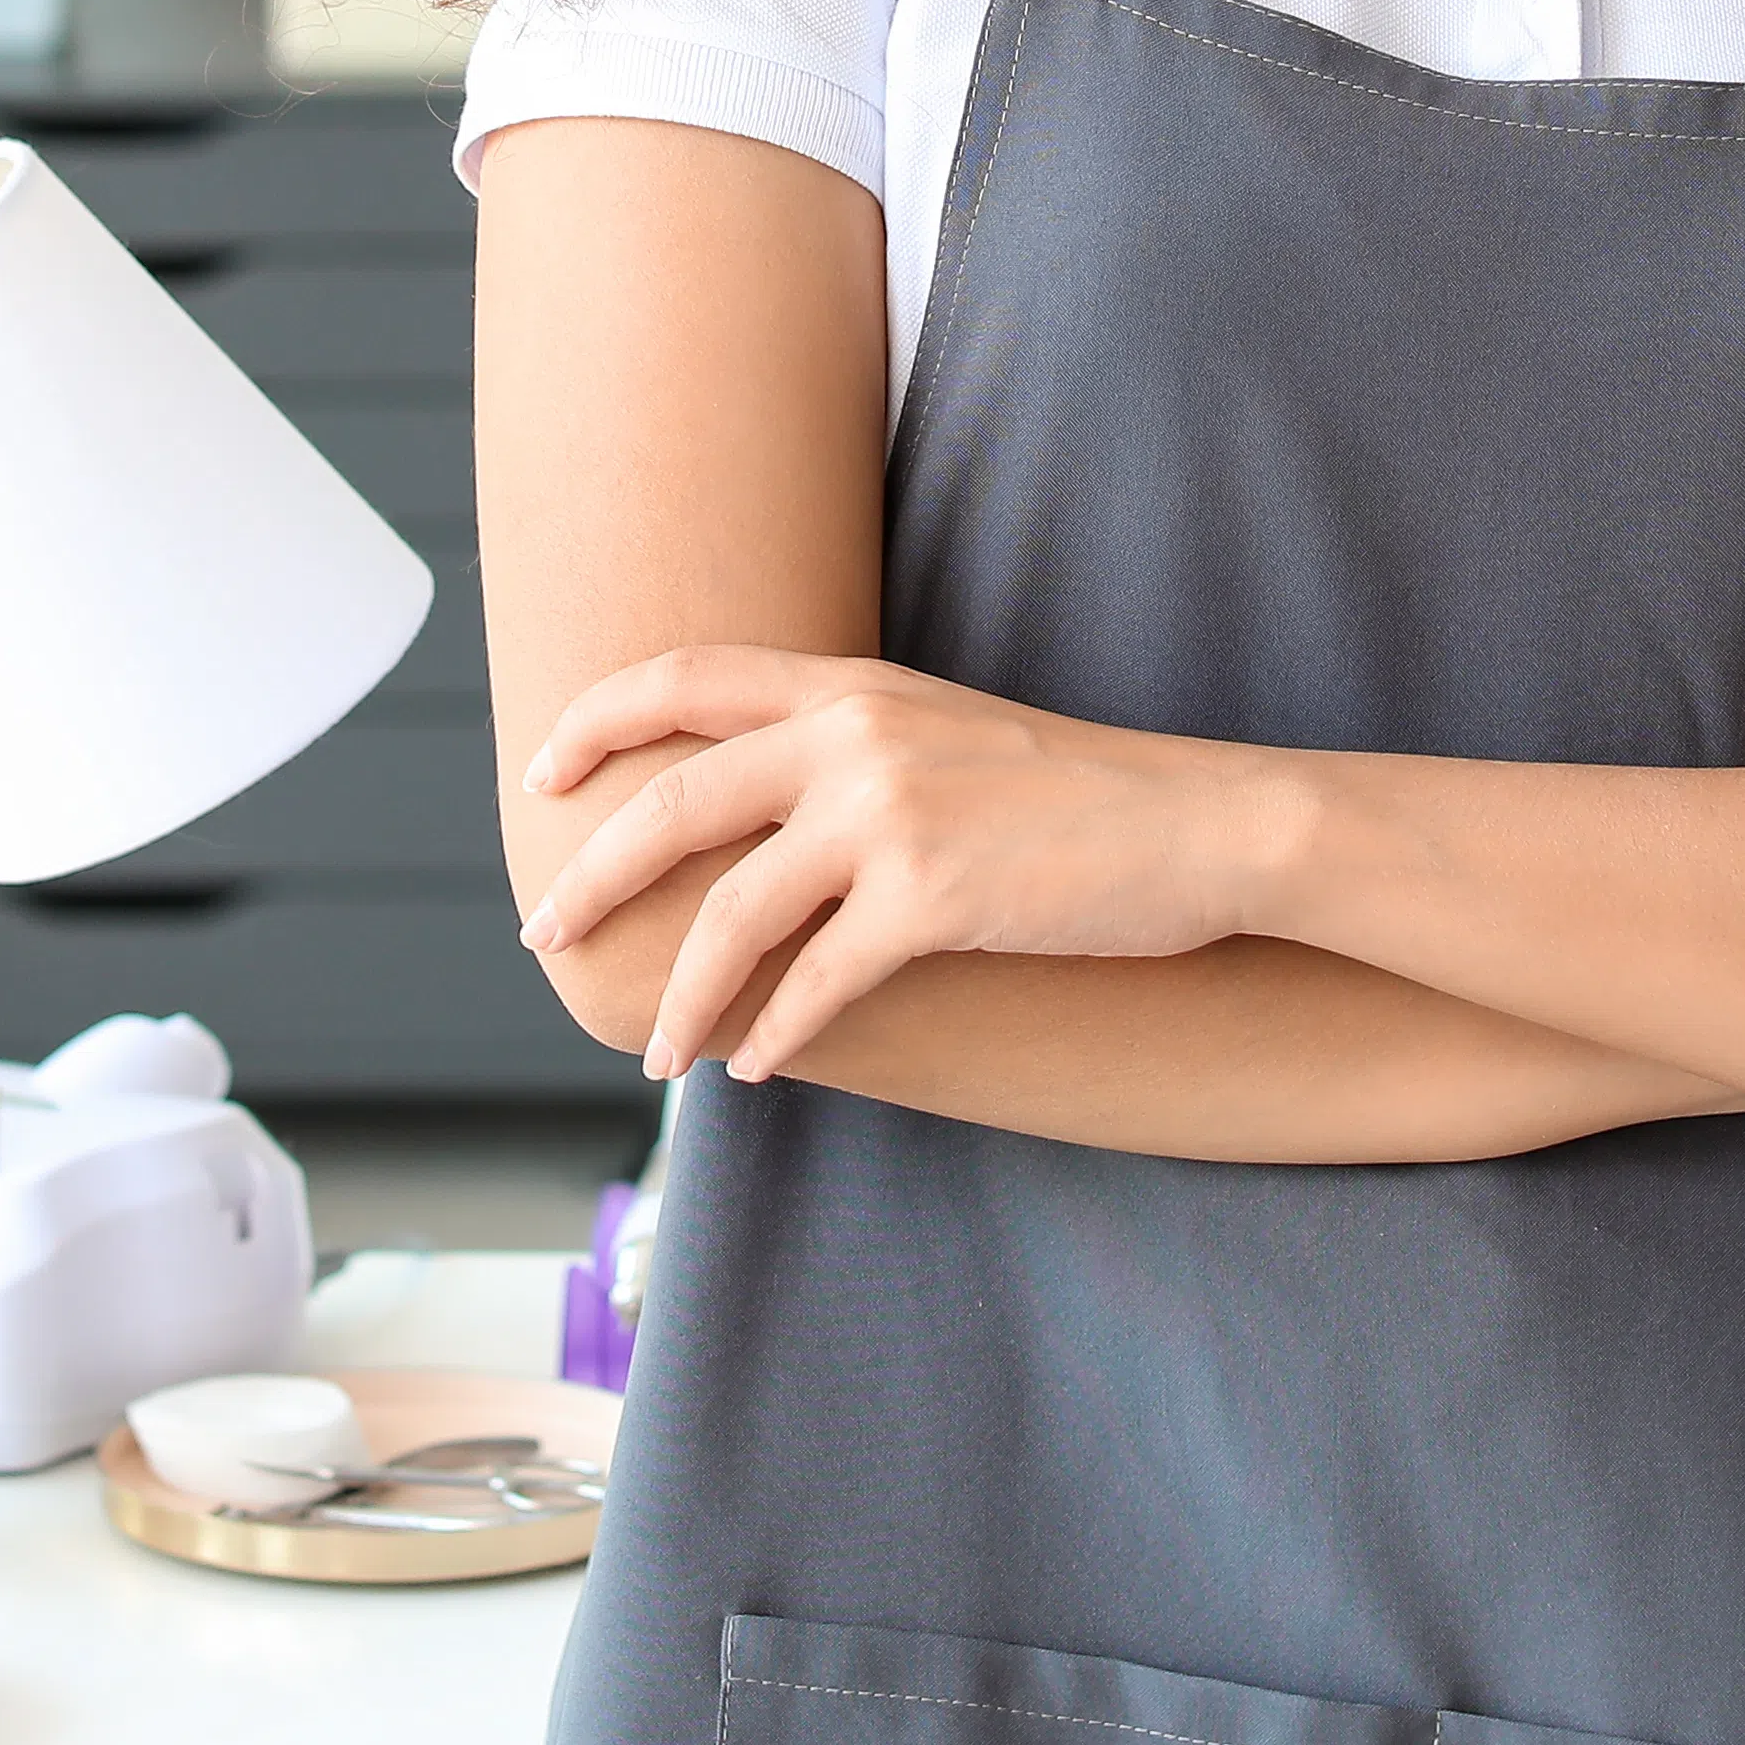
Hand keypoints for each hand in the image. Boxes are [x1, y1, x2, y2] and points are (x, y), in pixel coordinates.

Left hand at [516, 648, 1296, 1084]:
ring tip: (658, 1053)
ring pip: (733, 914)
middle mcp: (855, 735)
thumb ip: (850, 753)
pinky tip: (760, 1067)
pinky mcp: (932, 897)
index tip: (542, 776)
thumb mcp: (945, 734)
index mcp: (851, 685)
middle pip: (673, 804)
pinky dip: (776, 1034)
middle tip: (546, 937)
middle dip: (592, 878)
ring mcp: (891, 813)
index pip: (684, 676)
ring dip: (684, 996)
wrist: (1202, 822)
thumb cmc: (1078, 795)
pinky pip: (817, 982)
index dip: (596, 723)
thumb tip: (759, 829)